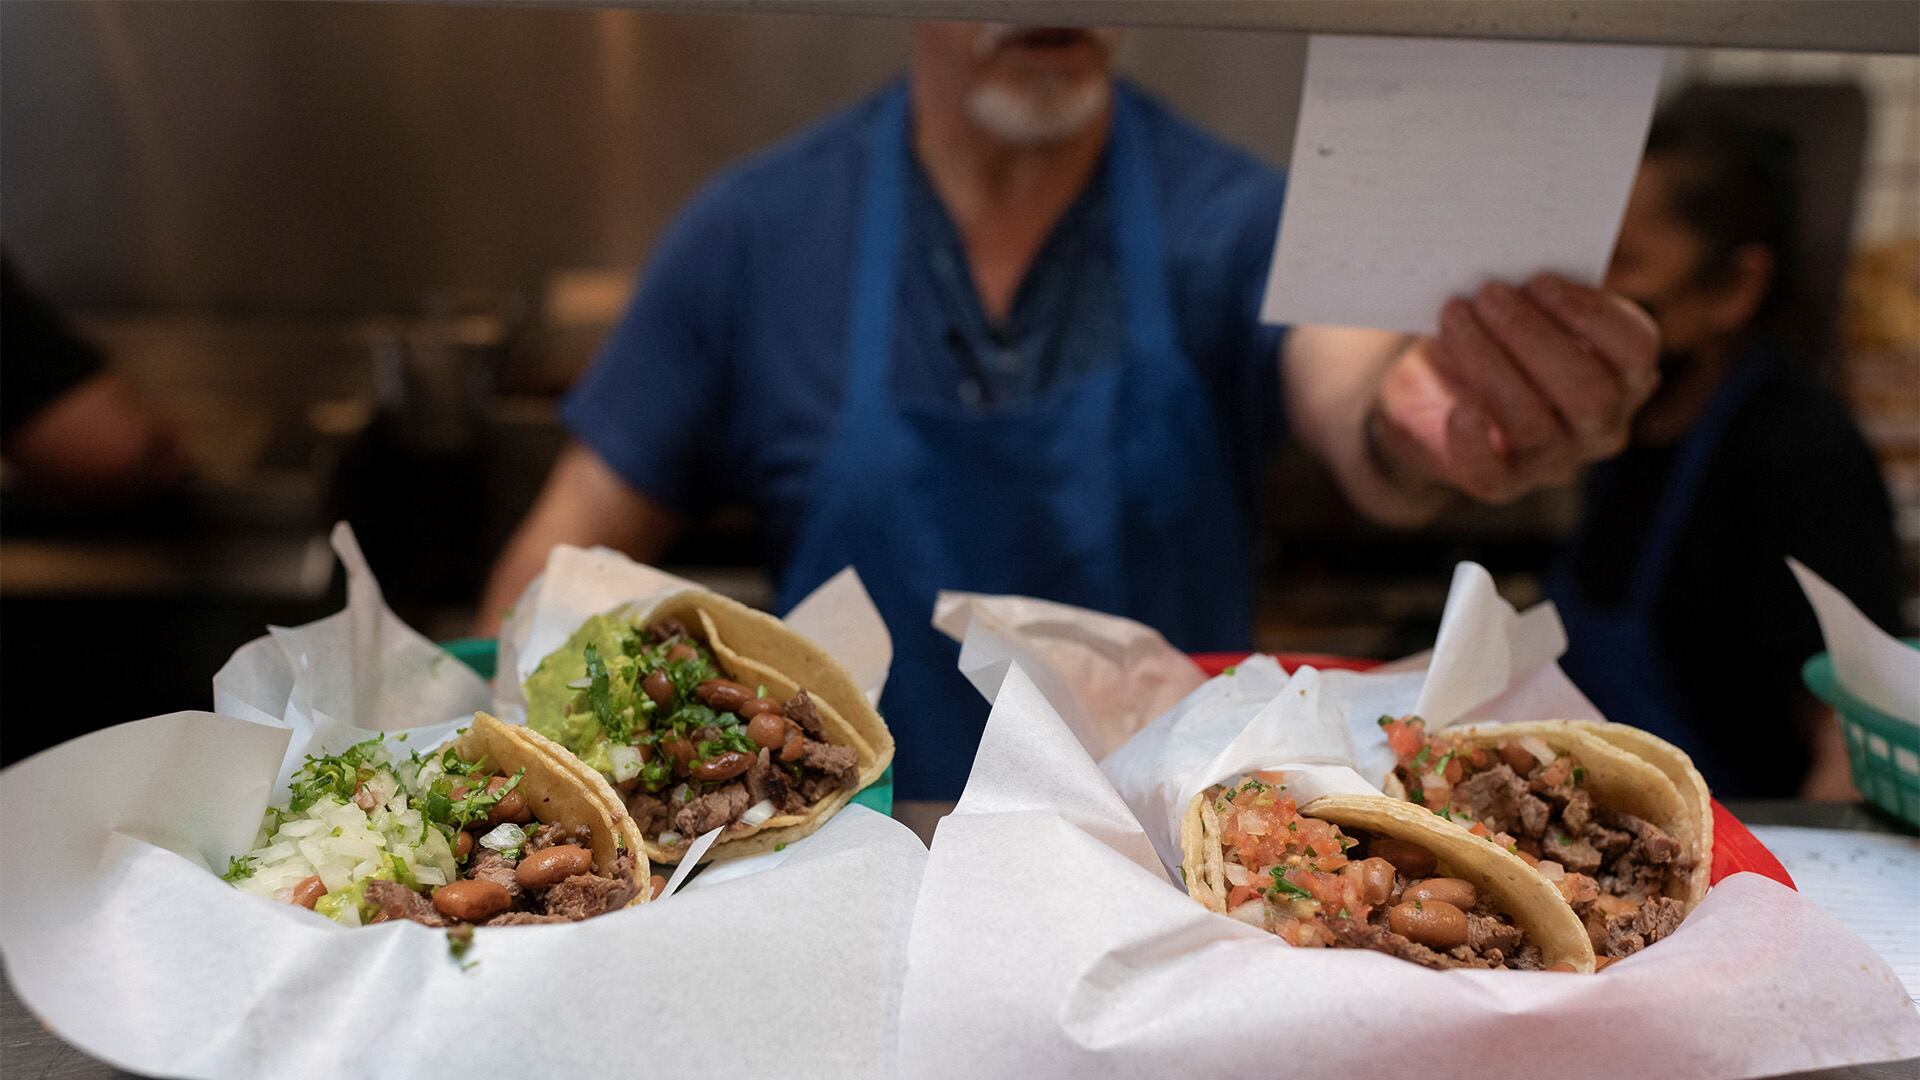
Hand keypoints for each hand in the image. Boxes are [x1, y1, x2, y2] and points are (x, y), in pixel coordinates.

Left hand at [1371, 274, 1658, 504]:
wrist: (1430, 394)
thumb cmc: (1486, 338)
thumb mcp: (1514, 308)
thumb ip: (1532, 290)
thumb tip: (1512, 257)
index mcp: (1624, 373)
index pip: (1636, 349)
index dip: (1591, 313)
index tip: (1539, 279)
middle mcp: (1601, 424)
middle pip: (1590, 392)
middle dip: (1533, 335)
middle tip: (1487, 292)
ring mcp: (1554, 460)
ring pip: (1534, 423)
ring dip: (1489, 362)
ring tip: (1454, 316)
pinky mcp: (1501, 483)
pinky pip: (1493, 477)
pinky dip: (1474, 443)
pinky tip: (1458, 412)